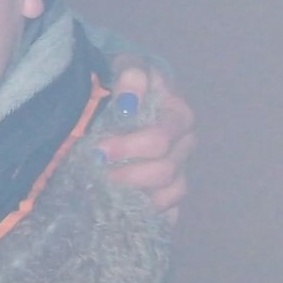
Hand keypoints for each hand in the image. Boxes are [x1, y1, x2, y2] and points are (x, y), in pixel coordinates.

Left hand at [99, 58, 196, 221]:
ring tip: (107, 191)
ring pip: (171, 194)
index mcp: (176, 114)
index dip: (132, 147)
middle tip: (98, 174)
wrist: (98, 108)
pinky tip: (126, 211)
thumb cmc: (113, 86)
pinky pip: (169, 213)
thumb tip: (130, 98)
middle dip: (130, 174)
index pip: (164, 137)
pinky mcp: (166, 195)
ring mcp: (177, 171)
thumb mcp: (119, 70)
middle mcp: (183, 145)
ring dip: (137, 195)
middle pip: (166, 170)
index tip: (99, 151)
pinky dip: (149, 213)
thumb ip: (130, 74)